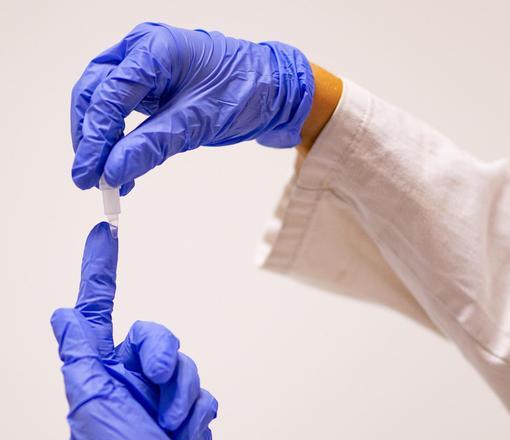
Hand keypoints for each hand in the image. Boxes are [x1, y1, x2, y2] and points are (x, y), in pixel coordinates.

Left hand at [50, 223, 216, 439]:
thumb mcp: (92, 409)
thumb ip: (82, 358)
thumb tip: (62, 315)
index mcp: (96, 377)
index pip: (97, 312)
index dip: (99, 270)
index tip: (105, 233)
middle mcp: (126, 382)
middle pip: (155, 336)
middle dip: (164, 355)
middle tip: (160, 378)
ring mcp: (158, 398)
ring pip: (185, 364)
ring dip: (183, 395)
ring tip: (171, 427)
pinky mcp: (188, 414)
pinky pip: (204, 392)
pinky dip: (198, 412)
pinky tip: (186, 435)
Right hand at [70, 22, 314, 192]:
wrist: (276, 90)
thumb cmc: (246, 89)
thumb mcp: (199, 120)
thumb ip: (153, 145)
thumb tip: (113, 171)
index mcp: (154, 48)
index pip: (109, 92)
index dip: (95, 135)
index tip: (89, 172)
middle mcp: (142, 51)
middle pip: (95, 93)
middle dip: (91, 137)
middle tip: (90, 177)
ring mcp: (144, 68)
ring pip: (104, 103)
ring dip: (102, 141)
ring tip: (105, 178)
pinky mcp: (151, 88)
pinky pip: (123, 113)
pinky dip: (120, 141)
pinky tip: (121, 168)